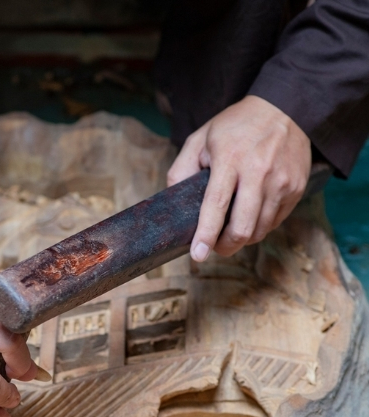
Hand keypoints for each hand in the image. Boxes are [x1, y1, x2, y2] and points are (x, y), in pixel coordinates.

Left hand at [168, 95, 310, 261]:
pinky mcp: (296, 188)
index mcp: (230, 159)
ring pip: (260, 230)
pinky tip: (249, 217)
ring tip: (230, 232)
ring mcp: (281, 182)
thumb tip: (172, 203)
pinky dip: (259, 227)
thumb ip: (181, 169)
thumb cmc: (235, 126)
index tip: (198, 255)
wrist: (285, 108)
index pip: (216, 204)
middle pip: (242, 227)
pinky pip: (275, 222)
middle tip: (214, 247)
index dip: (206, 233)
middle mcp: (259, 172)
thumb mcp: (200, 138)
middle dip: (225, 246)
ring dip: (242, 239)